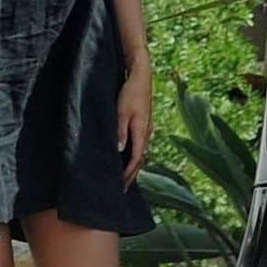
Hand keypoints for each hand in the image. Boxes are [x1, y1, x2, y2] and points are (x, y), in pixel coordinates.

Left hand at [117, 58, 151, 190]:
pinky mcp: (143, 125)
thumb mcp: (121, 110)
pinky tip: (127, 159)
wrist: (141, 76)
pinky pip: (139, 146)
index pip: (136, 159)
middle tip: (122, 190)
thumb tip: (119, 150)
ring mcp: (146, 129)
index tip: (120, 185)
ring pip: (140, 153)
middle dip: (131, 175)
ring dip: (133, 167)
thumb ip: (120, 130)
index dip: (128, 173)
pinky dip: (133, 156)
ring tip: (124, 179)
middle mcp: (147, 132)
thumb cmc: (130, 92)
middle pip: (140, 160)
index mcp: (142, 131)